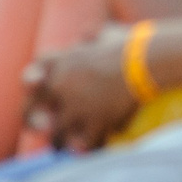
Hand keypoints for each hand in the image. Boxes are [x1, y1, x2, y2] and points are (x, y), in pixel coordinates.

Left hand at [21, 27, 140, 152]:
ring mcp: (77, 105)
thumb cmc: (132, 43)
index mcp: (61, 62)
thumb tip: (86, 36)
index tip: (35, 91)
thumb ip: (91, 38)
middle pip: (30, 111)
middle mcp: (61, 85)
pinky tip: (91, 147)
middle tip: (41, 128)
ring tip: (65, 145)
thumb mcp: (106, 34)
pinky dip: (88, 147)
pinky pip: (84, 144)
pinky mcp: (96, 121)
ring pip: (55, 134)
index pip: (31, 77)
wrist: (150, 58)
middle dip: (34, 122)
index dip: (31, 85)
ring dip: (60, 141)